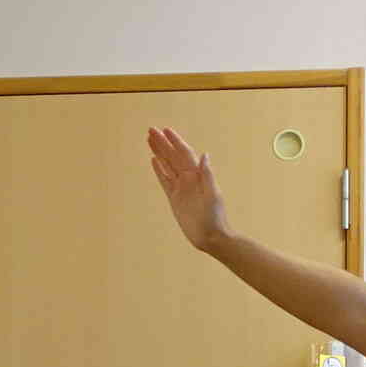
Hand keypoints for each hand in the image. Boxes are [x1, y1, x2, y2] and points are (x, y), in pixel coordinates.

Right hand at [148, 126, 229, 253]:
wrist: (211, 236)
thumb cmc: (215, 217)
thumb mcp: (213, 195)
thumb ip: (207, 175)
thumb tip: (204, 155)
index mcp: (198, 175)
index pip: (184, 153)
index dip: (175, 141)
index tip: (165, 130)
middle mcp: (189, 178)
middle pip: (173, 156)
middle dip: (163, 143)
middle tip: (151, 130)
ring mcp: (181, 187)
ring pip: (167, 165)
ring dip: (159, 152)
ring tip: (150, 140)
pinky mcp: (174, 198)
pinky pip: (165, 180)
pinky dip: (159, 170)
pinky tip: (154, 160)